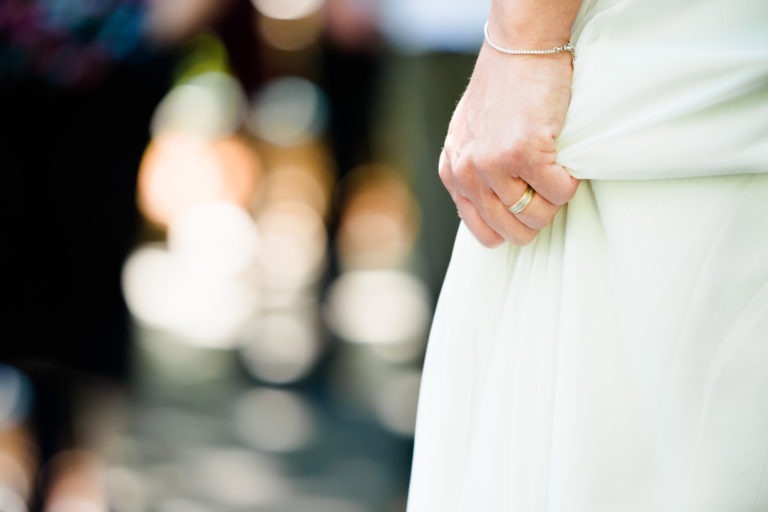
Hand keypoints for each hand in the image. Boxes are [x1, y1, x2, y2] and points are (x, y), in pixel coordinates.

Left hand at [440, 45, 578, 246]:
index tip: (526, 208)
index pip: (484, 231)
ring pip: (537, 216)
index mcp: (453, 174)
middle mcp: (468, 174)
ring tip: (554, 172)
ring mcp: (494, 165)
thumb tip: (495, 210)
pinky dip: (569, 183)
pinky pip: (559, 193)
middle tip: (546, 189)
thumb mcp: (470, 137)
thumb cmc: (502, 90)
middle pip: (512, 231)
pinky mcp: (524, 153)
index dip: (512, 226)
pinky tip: (565, 162)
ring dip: (554, 200)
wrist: (519, 49)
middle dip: (537, 217)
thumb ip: (474, 173)